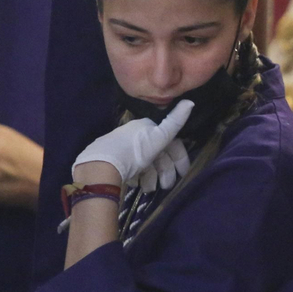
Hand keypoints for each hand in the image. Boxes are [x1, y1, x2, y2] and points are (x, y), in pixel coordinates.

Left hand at [72, 100, 193, 187]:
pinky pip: (132, 169)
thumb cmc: (134, 152)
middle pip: (158, 155)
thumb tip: (190, 102)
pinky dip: (139, 178)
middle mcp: (136, 136)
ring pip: (146, 164)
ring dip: (152, 178)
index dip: (179, 157)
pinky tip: (138, 185)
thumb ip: (174, 121)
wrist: (102, 165)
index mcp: (146, 127)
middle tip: (167, 186)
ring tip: (149, 189)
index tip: (183, 173)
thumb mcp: (158, 137)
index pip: (169, 142)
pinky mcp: (115, 161)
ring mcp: (125, 149)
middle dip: (165, 171)